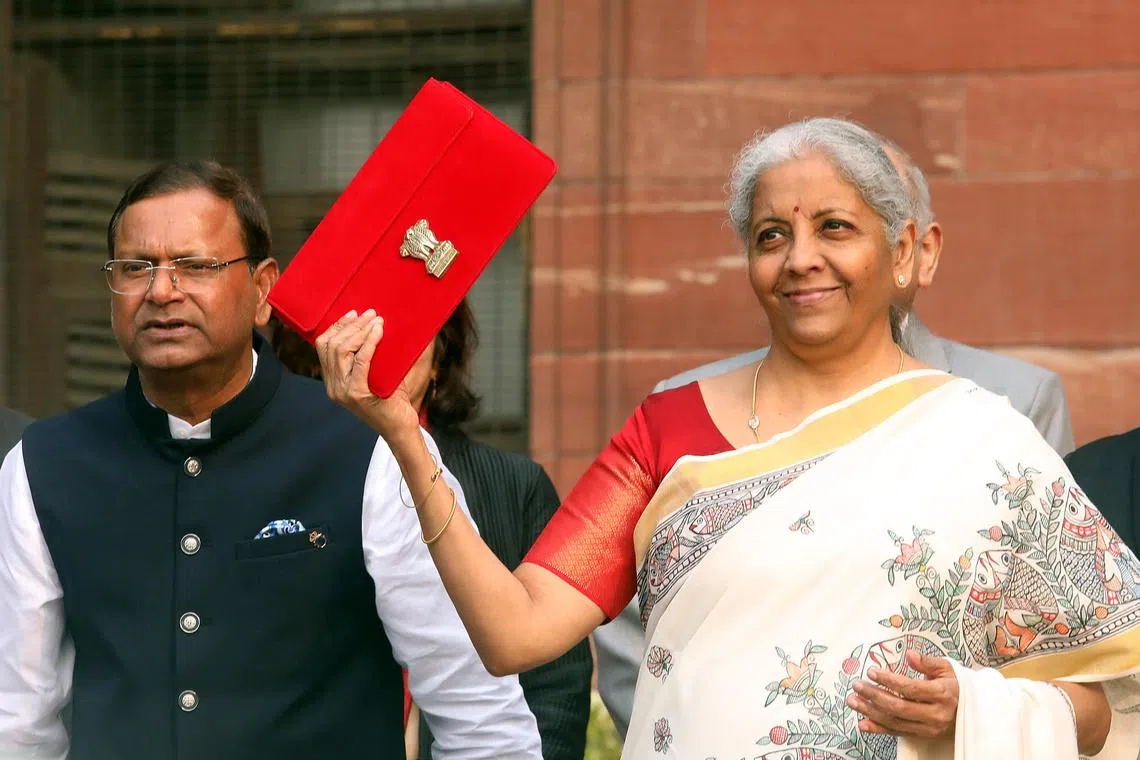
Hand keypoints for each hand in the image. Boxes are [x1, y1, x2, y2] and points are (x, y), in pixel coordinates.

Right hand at [316, 310, 420, 441]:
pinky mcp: (357, 394)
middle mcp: (333, 386)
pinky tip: (379, 332)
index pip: (324, 346)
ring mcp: (343, 391)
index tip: (353, 314)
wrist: (400, 427)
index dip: (337, 326)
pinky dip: (369, 343)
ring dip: (360, 331)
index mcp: (333, 380)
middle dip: (350, 325)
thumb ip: (370, 354)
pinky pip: (360, 361)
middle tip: (370, 314)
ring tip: (376, 321)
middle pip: (330, 345)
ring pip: (341, 350)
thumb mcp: (377, 373)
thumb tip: (377, 323)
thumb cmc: (392, 398)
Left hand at [846, 651, 958, 739]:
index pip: (911, 688)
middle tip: (857, 685)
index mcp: (943, 694)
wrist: (971, 709)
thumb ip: (927, 662)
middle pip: (899, 707)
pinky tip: (862, 723)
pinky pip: (897, 733)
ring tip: (853, 700)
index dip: (889, 680)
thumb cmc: (956, 684)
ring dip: (871, 712)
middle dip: (875, 696)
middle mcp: (936, 714)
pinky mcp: (923, 735)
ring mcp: (929, 728)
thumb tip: (910, 654)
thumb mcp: (947, 668)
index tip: (871, 672)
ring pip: (895, 721)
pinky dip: (878, 729)